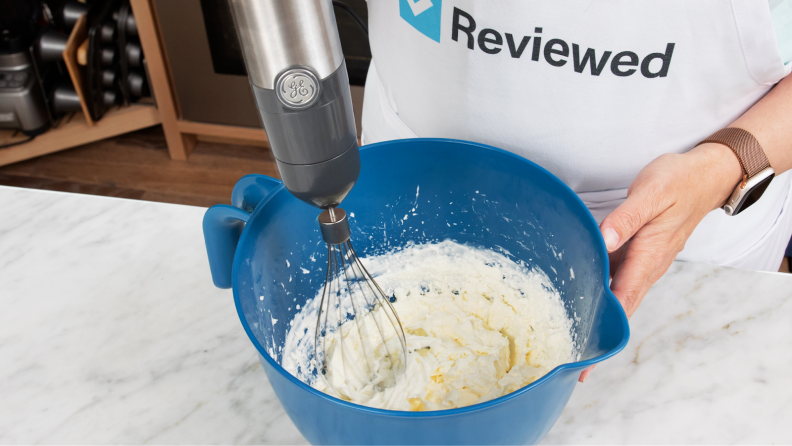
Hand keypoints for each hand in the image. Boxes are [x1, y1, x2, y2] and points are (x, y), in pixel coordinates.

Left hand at [578, 142, 742, 382]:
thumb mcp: (650, 193)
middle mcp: (647, 267)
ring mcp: (644, 263)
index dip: (604, 330)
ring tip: (571, 337)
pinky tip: (581, 297)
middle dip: (599, 336)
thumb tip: (604, 239)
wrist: (705, 176)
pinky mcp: (640, 255)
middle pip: (621, 310)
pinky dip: (601, 294)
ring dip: (599, 317)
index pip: (622, 302)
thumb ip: (625, 218)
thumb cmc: (678, 182)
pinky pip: (618, 281)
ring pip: (619, 297)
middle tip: (573, 363)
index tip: (588, 358)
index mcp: (648, 257)